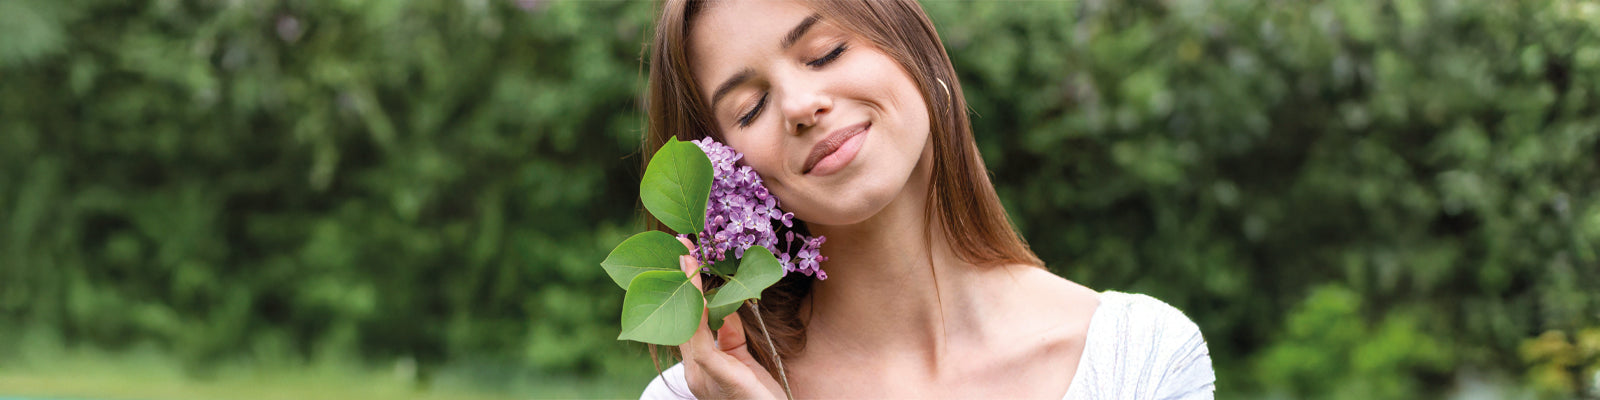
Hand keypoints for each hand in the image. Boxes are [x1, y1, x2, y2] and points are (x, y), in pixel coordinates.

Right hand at [676, 237, 784, 399]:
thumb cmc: (762, 398)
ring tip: (688, 255)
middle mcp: (694, 371)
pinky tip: (698, 286)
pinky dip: (698, 307)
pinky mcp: (714, 375)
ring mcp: (701, 374)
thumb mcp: (746, 360)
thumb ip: (731, 336)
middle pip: (681, 318)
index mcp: (701, 367)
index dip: (687, 290)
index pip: (689, 322)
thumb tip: (725, 304)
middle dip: (680, 282)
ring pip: (687, 323)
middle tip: (682, 245)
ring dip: (687, 286)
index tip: (686, 257)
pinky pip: (700, 336)